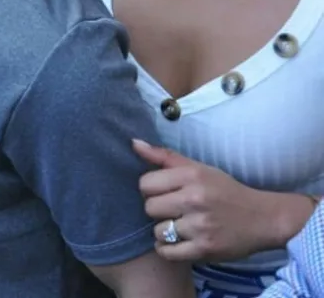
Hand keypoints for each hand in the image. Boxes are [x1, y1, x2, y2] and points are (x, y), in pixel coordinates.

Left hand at [132, 139, 313, 262]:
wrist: (262, 218)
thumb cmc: (225, 190)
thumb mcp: (198, 168)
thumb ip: (164, 156)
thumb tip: (133, 143)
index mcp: (191, 175)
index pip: (145, 183)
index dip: (151, 189)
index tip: (163, 192)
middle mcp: (194, 199)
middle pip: (149, 207)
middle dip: (157, 210)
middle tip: (172, 210)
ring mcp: (199, 226)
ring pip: (157, 231)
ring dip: (164, 231)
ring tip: (178, 226)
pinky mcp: (204, 249)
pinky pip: (167, 252)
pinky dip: (168, 249)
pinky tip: (178, 241)